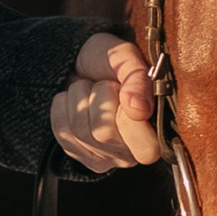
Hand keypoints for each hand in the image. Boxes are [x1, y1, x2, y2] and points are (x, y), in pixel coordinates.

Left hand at [50, 33, 162, 173]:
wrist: (81, 63)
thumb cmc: (110, 63)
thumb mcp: (127, 58)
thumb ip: (138, 79)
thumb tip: (138, 108)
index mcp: (155, 135)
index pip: (145, 148)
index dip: (129, 115)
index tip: (124, 90)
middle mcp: (130, 154)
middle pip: (103, 133)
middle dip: (100, 97)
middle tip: (106, 85)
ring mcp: (102, 157)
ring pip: (79, 129)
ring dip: (80, 98)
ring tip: (90, 90)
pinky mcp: (76, 153)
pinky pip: (61, 130)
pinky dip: (63, 106)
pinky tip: (76, 101)